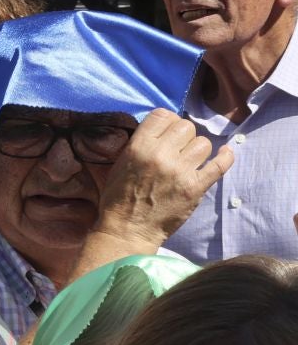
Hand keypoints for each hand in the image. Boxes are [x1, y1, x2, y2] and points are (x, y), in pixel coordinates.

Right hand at [92, 109, 232, 249]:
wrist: (128, 229)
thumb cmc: (118, 197)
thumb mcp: (120, 163)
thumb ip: (140, 144)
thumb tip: (162, 131)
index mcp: (139, 147)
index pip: (163, 115)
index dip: (167, 122)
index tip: (166, 133)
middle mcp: (161, 155)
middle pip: (186, 126)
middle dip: (183, 136)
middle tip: (177, 149)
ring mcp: (181, 171)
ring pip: (203, 143)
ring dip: (197, 150)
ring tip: (189, 160)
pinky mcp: (196, 187)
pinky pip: (220, 164)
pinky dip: (225, 156)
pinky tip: (224, 153)